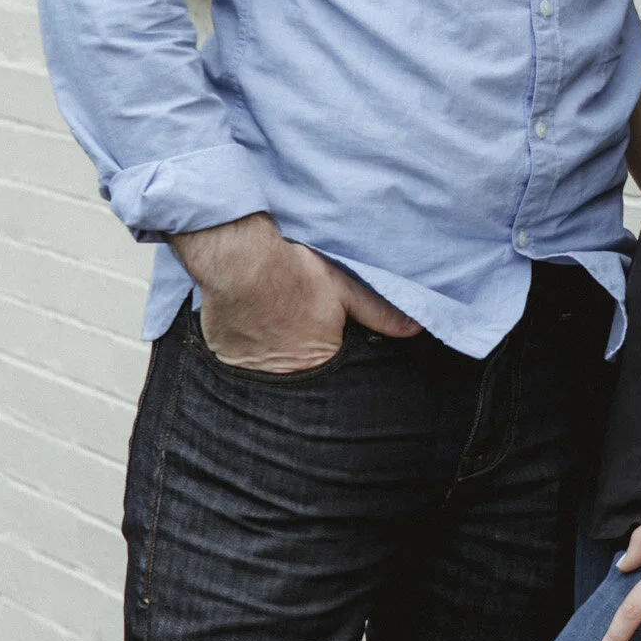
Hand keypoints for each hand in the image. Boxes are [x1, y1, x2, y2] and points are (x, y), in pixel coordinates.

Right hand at [172, 213, 419, 372]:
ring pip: (267, 371)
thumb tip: (416, 329)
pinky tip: (248, 327)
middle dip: (301, 362)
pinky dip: (244, 350)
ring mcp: (251, 371)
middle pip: (298, 376)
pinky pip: (238, 361)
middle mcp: (285, 377)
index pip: (332, 373)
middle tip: (295, 333)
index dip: (330, 357)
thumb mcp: (344, 290)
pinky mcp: (224, 358)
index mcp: (320, 363)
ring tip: (273, 329)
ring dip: (271, 356)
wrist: (240, 263)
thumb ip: (379, 313)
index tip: (324, 339)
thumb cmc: (296, 274)